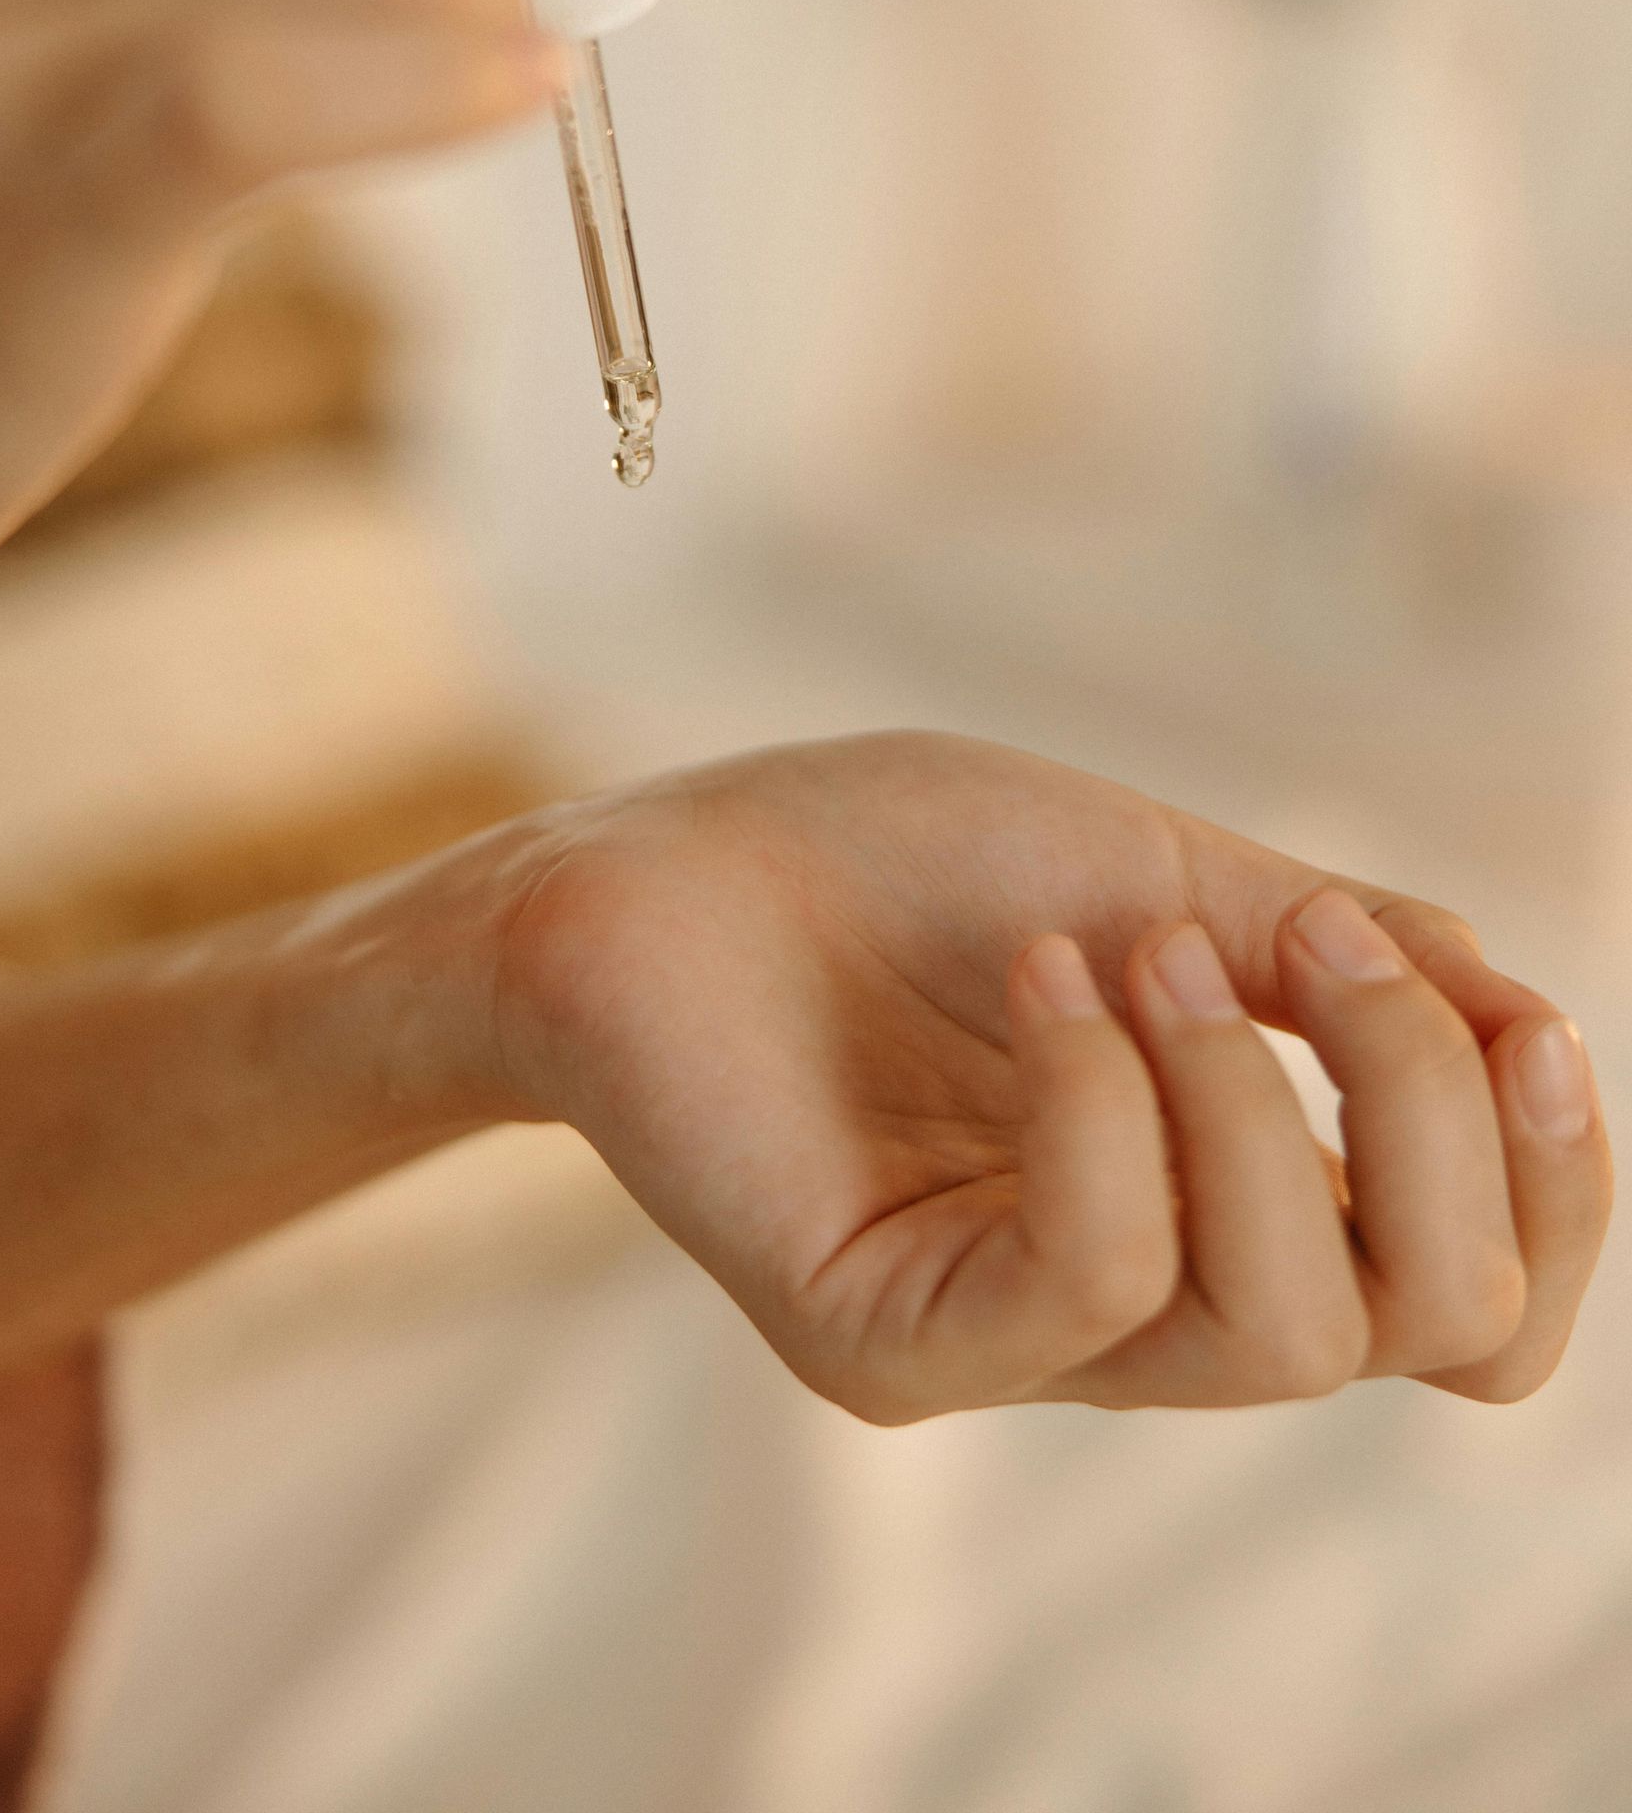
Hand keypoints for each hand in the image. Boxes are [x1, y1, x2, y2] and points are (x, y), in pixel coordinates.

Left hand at [493, 734, 1611, 1416]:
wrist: (660, 860)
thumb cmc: (899, 859)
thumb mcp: (1168, 873)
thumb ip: (1349, 956)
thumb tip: (1532, 1021)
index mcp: (1239, 1207)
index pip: (1478, 1307)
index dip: (1557, 1189)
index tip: (1524, 1021)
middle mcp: (1155, 1305)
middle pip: (1433, 1325)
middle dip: (1424, 1109)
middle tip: (1313, 942)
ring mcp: (1022, 1341)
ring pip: (1280, 1330)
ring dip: (1249, 1093)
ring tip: (1139, 947)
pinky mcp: (890, 1342)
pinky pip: (1090, 1279)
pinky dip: (1102, 1102)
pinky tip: (1040, 979)